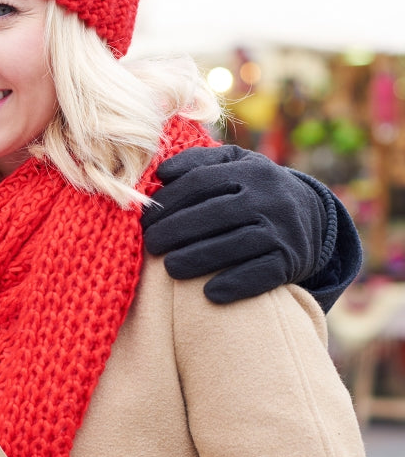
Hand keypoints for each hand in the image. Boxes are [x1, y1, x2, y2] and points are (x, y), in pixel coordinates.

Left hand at [141, 145, 325, 303]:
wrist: (311, 216)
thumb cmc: (253, 189)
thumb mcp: (234, 165)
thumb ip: (199, 162)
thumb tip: (162, 172)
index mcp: (251, 170)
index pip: (201, 181)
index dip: (168, 200)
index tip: (144, 219)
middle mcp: (269, 198)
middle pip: (214, 214)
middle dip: (176, 230)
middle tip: (150, 244)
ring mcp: (283, 230)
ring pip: (236, 245)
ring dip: (198, 258)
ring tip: (169, 268)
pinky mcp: (292, 260)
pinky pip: (263, 274)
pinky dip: (235, 284)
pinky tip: (208, 294)